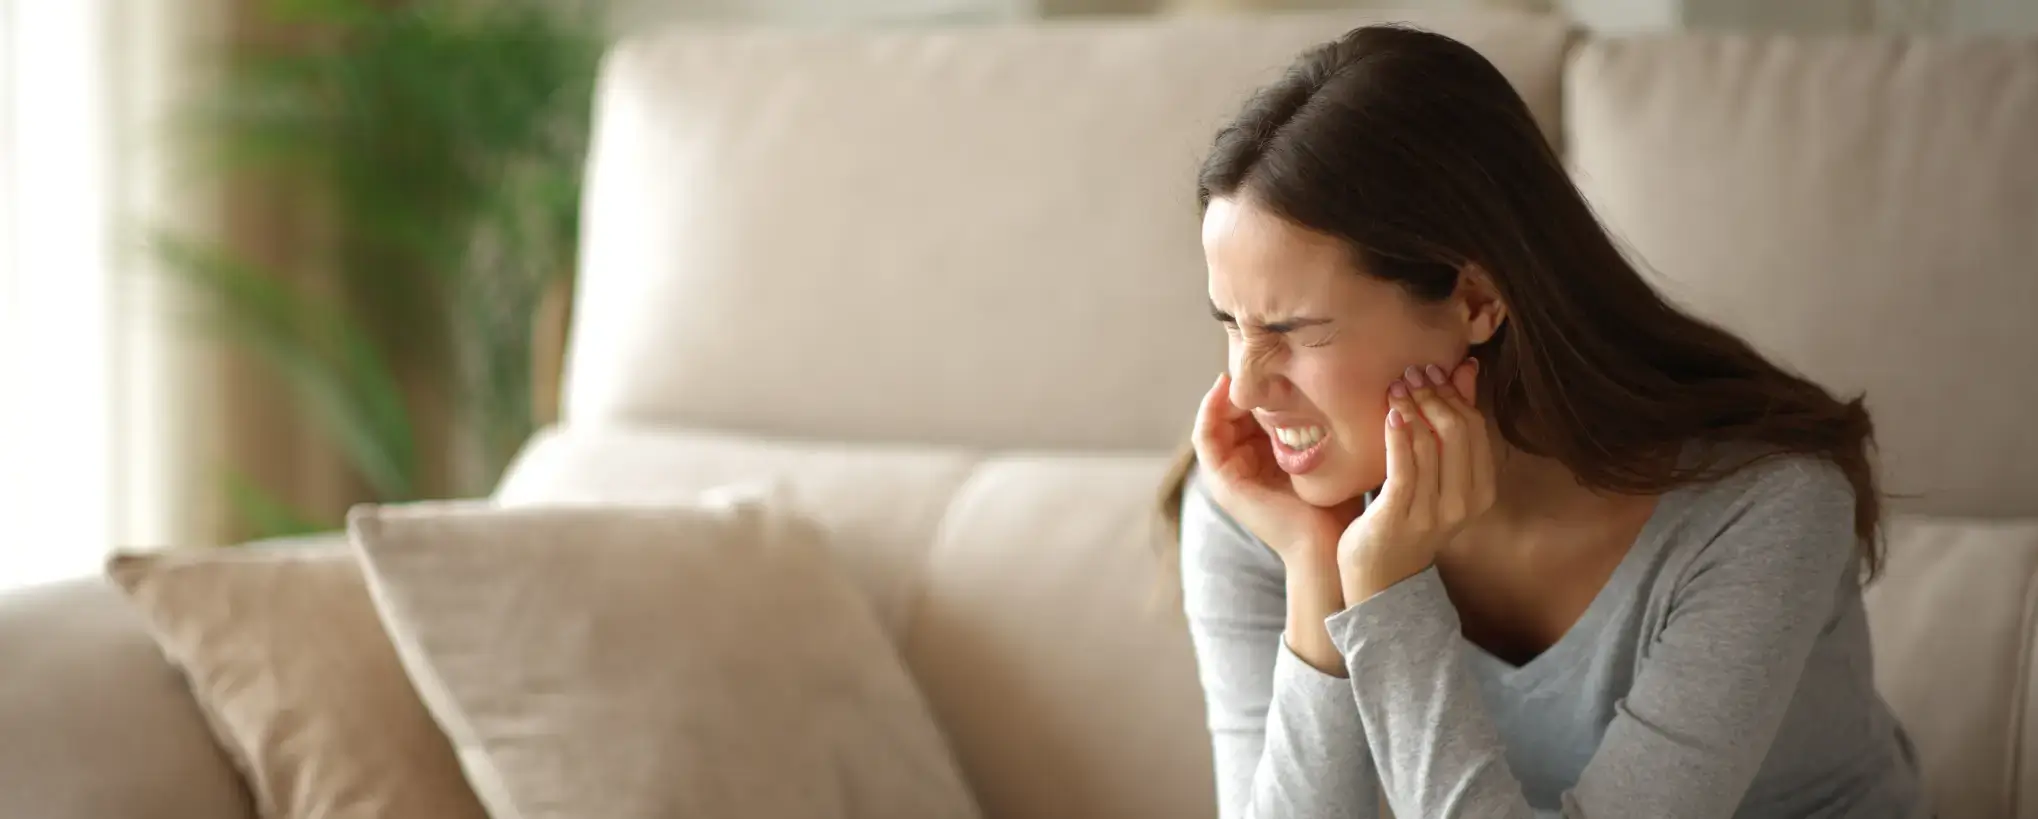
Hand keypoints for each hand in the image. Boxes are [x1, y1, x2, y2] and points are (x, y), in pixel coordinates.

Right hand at [1192, 372, 1359, 567]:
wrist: (1327, 544)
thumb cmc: (1337, 503)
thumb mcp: (1328, 452)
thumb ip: (1322, 423)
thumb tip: (1340, 382)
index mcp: (1263, 460)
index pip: (1251, 412)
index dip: (1258, 385)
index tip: (1274, 359)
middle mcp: (1241, 466)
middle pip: (1231, 413)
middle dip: (1241, 384)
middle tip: (1254, 356)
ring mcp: (1226, 475)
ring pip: (1214, 420)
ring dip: (1223, 392)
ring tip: (1239, 368)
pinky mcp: (1220, 481)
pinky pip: (1205, 436)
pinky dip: (1210, 409)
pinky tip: (1227, 387)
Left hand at [1338, 358, 1495, 603]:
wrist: (1381, 577)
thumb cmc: (1407, 518)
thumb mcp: (1436, 473)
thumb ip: (1451, 426)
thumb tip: (1466, 369)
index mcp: (1480, 492)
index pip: (1475, 429)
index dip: (1455, 394)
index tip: (1433, 369)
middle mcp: (1463, 503)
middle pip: (1457, 432)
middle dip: (1434, 395)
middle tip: (1411, 373)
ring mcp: (1433, 513)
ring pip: (1430, 445)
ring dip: (1413, 408)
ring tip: (1395, 386)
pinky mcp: (1400, 516)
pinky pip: (1404, 468)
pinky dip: (1399, 436)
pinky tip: (1391, 415)